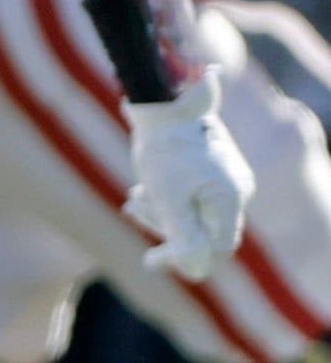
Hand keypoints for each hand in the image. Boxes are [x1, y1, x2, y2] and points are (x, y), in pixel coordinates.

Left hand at [121, 73, 254, 280]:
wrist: (161, 96)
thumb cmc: (163, 147)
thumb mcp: (167, 197)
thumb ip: (183, 236)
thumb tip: (196, 272)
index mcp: (231, 198)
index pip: (216, 248)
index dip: (184, 257)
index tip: (151, 259)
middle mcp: (237, 187)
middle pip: (204, 229)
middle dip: (165, 225)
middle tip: (132, 207)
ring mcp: (226, 174)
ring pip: (194, 208)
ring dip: (161, 209)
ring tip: (132, 197)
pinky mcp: (211, 163)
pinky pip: (193, 191)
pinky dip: (168, 194)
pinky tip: (142, 188)